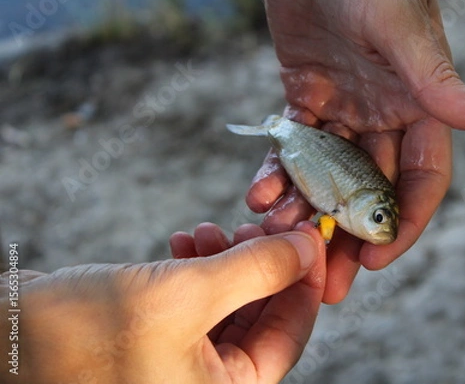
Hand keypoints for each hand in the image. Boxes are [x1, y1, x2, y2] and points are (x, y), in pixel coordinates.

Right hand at [1, 223, 324, 383]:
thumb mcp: (185, 295)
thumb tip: (309, 247)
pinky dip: (196, 268)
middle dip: (257, 263)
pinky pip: (196, 301)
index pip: (290, 333)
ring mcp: (183, 363)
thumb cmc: (85, 333)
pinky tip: (185, 241)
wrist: (3, 339)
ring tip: (209, 230)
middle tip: (252, 226)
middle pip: (261, 315)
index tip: (308, 233)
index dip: (302, 278)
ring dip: (225, 260)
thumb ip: (256, 270)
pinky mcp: (158, 339)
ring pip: (228, 303)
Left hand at [249, 0, 464, 302]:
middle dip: (348, 235)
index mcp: (417, 105)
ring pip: (326, 176)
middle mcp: (382, 114)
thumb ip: (438, 82)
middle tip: (327, 283)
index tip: (377, 260)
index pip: (421, 178)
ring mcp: (342, 109)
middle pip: (369, 189)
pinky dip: (275, 173)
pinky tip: (258, 197)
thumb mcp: (401, 30)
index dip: (404, 222)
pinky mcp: (303, 98)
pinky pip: (291, 148)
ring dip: (303, 209)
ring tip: (278, 237)